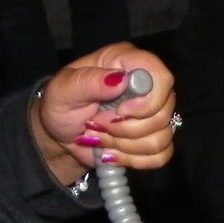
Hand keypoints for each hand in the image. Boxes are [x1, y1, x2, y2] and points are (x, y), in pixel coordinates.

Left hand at [29, 44, 176, 188]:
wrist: (60, 135)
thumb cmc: (61, 106)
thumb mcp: (64, 90)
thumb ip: (89, 81)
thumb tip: (120, 80)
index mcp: (127, 63)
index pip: (161, 77)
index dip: (146, 101)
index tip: (120, 111)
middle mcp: (146, 86)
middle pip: (163, 113)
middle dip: (126, 128)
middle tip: (99, 124)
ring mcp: (153, 114)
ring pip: (161, 138)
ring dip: (125, 145)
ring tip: (102, 137)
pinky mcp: (153, 139)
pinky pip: (160, 156)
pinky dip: (133, 159)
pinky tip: (113, 152)